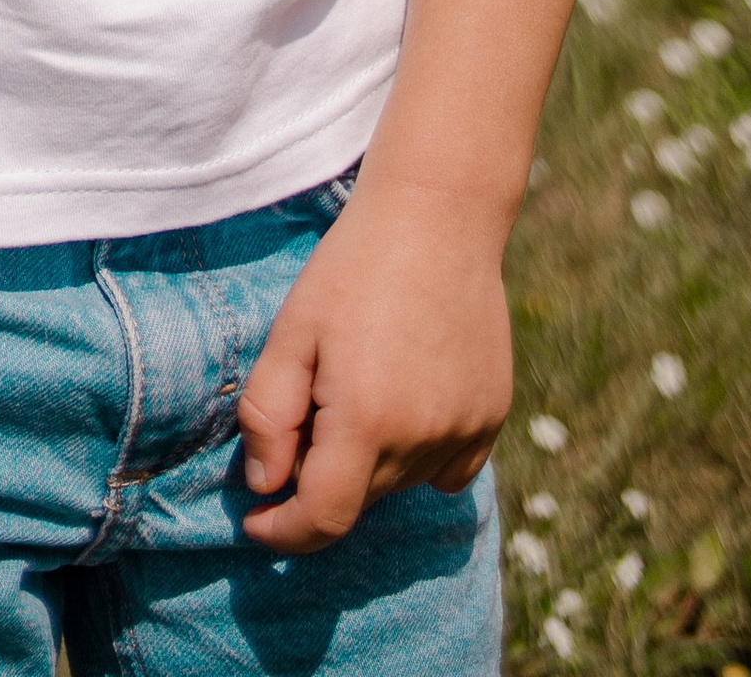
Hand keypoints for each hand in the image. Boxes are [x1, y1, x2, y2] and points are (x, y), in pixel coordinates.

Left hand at [235, 179, 511, 550]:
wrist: (438, 218)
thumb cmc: (352, 268)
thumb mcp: (290, 330)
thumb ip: (269, 415)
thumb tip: (266, 485)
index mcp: (366, 420)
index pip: (323, 519)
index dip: (283, 531)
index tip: (257, 520)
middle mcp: (423, 438)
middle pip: (359, 498)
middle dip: (320, 476)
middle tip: (307, 403)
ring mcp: (466, 431)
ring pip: (400, 484)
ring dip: (369, 462)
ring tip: (359, 380)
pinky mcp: (493, 418)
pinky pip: (446, 469)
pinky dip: (417, 455)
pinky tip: (405, 395)